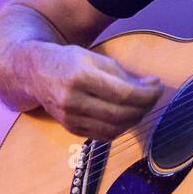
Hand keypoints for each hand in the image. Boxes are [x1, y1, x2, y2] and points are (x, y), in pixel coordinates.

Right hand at [31, 43, 163, 138]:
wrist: (35, 73)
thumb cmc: (69, 61)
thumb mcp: (95, 58)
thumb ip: (122, 74)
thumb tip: (151, 87)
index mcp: (80, 76)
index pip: (123, 93)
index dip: (146, 93)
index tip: (157, 86)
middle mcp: (72, 99)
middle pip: (120, 113)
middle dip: (144, 106)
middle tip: (153, 96)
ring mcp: (69, 117)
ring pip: (114, 128)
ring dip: (135, 119)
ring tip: (142, 105)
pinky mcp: (70, 128)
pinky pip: (103, 135)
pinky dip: (120, 128)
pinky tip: (126, 115)